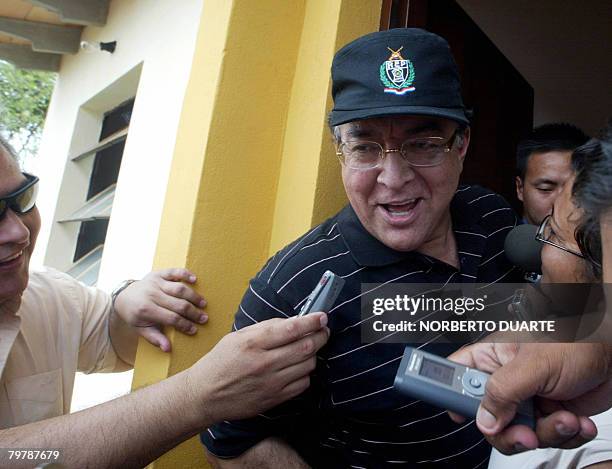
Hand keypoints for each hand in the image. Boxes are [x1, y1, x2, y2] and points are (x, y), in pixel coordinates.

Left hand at [113, 268, 206, 351]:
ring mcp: (156, 282)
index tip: (194, 330)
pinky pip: (174, 271)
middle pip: (178, 304)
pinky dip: (185, 274)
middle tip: (204, 318)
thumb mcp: (141, 329)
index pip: (171, 318)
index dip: (185, 325)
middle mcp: (152, 294)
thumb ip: (154, 338)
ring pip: (179, 288)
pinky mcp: (158, 274)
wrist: (123, 297)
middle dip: (193, 313)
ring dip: (194, 296)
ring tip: (203, 303)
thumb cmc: (135, 315)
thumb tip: (168, 349)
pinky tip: (195, 279)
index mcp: (146, 310)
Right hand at [186, 313, 329, 422]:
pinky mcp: (275, 399)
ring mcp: (271, 383)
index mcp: (253, 343)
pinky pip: (303, 384)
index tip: (322, 317)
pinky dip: (306, 373)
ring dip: (313, 354)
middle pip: (306, 347)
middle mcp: (264, 363)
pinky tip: (298, 367)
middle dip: (320, 336)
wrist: (205, 395)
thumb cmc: (220, 362)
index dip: (312, 321)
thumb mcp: (238, 336)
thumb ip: (266, 328)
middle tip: (323, 330)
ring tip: (307, 349)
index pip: (292, 329)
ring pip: (308, 365)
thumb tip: (294, 321)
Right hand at [447, 343, 611, 454]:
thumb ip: (503, 391)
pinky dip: (565, 435)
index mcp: (492, 357)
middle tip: (526, 432)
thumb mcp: (534, 364)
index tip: (455, 413)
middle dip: (509, 432)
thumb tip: (484, 419)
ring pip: (516, 434)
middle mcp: (506, 380)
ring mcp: (527, 399)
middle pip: (485, 417)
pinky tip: (577, 420)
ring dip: (546, 432)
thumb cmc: (579, 340)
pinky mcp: (548, 414)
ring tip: (565, 418)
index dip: (449, 393)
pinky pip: (546, 438)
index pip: (457, 374)